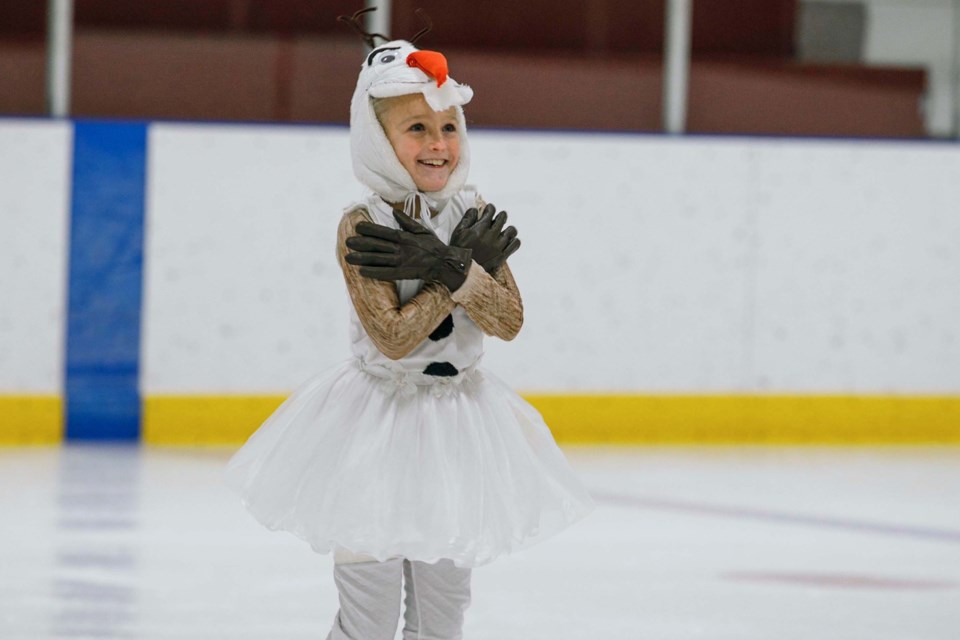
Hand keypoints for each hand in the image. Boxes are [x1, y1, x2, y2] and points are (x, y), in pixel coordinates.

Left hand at [345, 210, 471, 291]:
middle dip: (361, 244)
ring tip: (348, 257)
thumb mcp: (422, 229)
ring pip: (378, 259)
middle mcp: (401, 249)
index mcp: (405, 237)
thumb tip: (395, 211)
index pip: (384, 232)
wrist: (444, 263)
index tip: (357, 227)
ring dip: (362, 258)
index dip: (370, 229)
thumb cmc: (433, 245)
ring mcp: (401, 262)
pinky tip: (362, 272)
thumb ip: (407, 221)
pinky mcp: (402, 273)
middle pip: (377, 246)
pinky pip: (385, 273)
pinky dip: (373, 273)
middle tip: (348, 242)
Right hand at [450, 203, 520, 273]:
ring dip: (507, 229)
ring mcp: (498, 246)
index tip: (488, 210)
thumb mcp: (458, 232)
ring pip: (512, 230)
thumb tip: (475, 209)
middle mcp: (491, 236)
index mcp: (480, 228)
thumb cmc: (458, 250)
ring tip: (502, 232)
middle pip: (503, 217)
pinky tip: (506, 242)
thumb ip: (468, 218)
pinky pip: (515, 244)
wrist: (461, 270)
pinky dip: (513, 241)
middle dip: (499, 216)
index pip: (491, 210)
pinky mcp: (502, 256)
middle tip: (495, 220)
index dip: (490, 208)